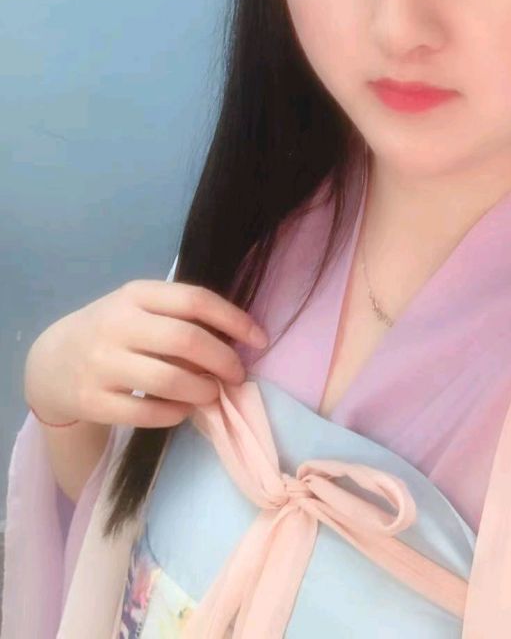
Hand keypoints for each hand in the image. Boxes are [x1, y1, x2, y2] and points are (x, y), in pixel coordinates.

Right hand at [24, 279, 268, 428]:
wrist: (52, 362)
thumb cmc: (113, 331)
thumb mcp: (139, 309)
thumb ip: (179, 318)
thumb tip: (236, 343)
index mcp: (135, 294)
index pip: (195, 300)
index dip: (234, 320)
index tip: (260, 339)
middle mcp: (117, 324)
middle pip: (186, 340)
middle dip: (223, 360)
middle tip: (238, 374)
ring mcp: (101, 363)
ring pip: (168, 380)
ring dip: (202, 390)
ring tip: (211, 394)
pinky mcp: (92, 400)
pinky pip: (146, 412)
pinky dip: (174, 413)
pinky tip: (182, 409)